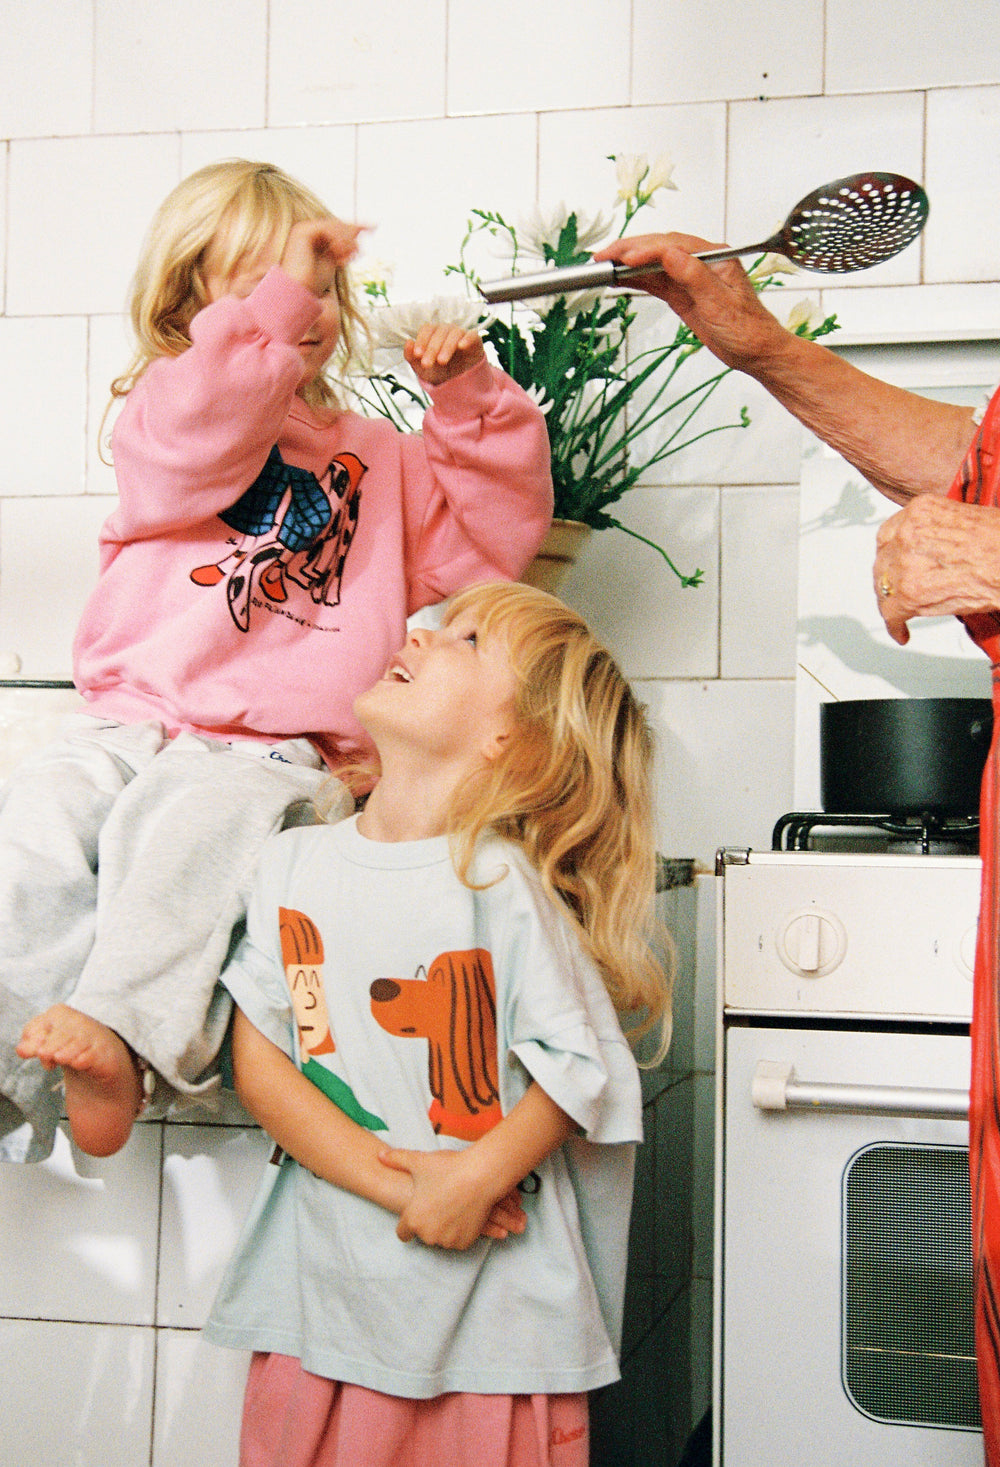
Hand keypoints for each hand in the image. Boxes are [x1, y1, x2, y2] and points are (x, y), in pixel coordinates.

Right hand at [281, 218, 365, 298]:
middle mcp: (307, 231)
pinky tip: (339, 252)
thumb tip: (357, 234)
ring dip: (346, 240)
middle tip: (356, 251)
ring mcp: (303, 230)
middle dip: (351, 236)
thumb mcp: (333, 261)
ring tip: (347, 256)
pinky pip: (326, 228)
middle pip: (337, 224)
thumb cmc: (313, 284)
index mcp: (313, 238)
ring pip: (334, 225)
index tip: (374, 227)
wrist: (299, 293)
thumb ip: (343, 247)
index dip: (355, 229)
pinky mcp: (302, 232)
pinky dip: (337, 238)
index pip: (338, 228)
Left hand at [379, 1145, 525, 1249]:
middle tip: (438, 1203)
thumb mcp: (419, 1162)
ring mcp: (448, 1240)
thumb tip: (379, 1155)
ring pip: (442, 1238)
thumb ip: (396, 1160)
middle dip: (428, 1223)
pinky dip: (460, 1231)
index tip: (415, 1214)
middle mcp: (429, 1235)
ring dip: (444, 1228)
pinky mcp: (465, 1243)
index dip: (407, 1223)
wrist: (482, 1176)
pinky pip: (458, 1240)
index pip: (403, 1233)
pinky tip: (463, 1212)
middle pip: (424, 1234)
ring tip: (452, 1205)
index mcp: (413, 1219)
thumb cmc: (448, 1168)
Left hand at [404, 324, 484, 386]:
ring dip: (447, 347)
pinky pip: (472, 335)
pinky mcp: (475, 340)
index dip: (422, 341)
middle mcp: (447, 330)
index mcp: (433, 333)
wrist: (457, 382)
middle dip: (432, 349)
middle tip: (427, 364)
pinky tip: (461, 346)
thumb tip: (408, 342)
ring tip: (441, 361)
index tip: (418, 355)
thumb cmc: (437, 371)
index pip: (427, 329)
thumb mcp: (421, 369)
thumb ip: (411, 356)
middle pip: (439, 332)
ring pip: (454, 333)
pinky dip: (467, 338)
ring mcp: (461, 334)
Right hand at [593, 231, 786, 373]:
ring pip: (653, 263)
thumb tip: (670, 253)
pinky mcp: (682, 293)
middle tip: (602, 258)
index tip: (625, 259)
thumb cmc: (747, 329)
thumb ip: (694, 276)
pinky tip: (619, 278)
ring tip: (603, 266)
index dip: (645, 250)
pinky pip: (655, 281)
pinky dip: (636, 279)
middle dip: (628, 251)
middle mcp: (700, 262)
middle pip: (658, 248)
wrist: (755, 352)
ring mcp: (689, 277)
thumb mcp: (720, 303)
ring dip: (627, 264)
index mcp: (714, 257)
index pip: (672, 245)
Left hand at [873, 494, 999, 643]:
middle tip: (895, 592)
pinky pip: (891, 612)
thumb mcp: (964, 521)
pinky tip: (902, 632)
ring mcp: (906, 562)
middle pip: (883, 562)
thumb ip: (937, 533)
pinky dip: (896, 625)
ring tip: (900, 613)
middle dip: (889, 580)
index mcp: (920, 511)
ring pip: (884, 588)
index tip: (891, 564)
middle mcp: (908, 533)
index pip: (889, 535)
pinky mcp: (910, 591)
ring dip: (891, 603)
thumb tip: (930, 553)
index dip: (890, 555)